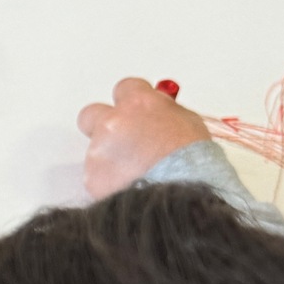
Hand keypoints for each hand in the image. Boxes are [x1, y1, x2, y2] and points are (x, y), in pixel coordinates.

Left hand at [78, 78, 210, 199]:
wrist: (180, 194)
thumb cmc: (191, 162)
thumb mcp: (189, 123)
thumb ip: (166, 111)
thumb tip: (157, 110)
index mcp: (139, 103)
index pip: (125, 88)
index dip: (130, 102)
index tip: (135, 112)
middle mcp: (114, 122)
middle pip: (92, 114)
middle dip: (102, 124)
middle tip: (121, 140)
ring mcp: (99, 150)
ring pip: (97, 150)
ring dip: (111, 159)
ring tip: (137, 174)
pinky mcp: (91, 178)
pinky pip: (96, 177)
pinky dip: (109, 182)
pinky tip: (130, 187)